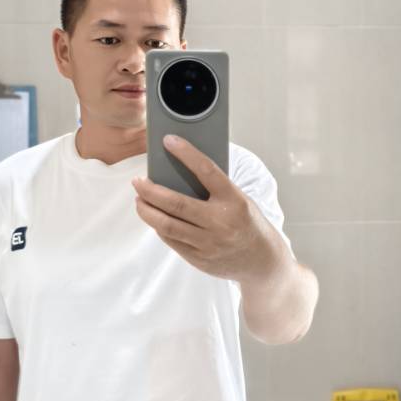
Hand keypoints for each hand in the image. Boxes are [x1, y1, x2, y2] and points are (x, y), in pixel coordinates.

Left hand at [131, 134, 275, 282]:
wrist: (262, 260)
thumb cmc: (247, 222)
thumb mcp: (239, 200)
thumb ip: (215, 190)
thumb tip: (178, 175)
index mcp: (234, 200)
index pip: (207, 171)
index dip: (186, 154)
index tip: (168, 140)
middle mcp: (221, 222)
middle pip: (176, 203)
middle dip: (150, 191)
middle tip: (138, 182)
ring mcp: (209, 243)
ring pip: (167, 225)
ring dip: (147, 211)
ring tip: (139, 200)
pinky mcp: (200, 259)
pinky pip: (172, 240)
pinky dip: (159, 227)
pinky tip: (154, 218)